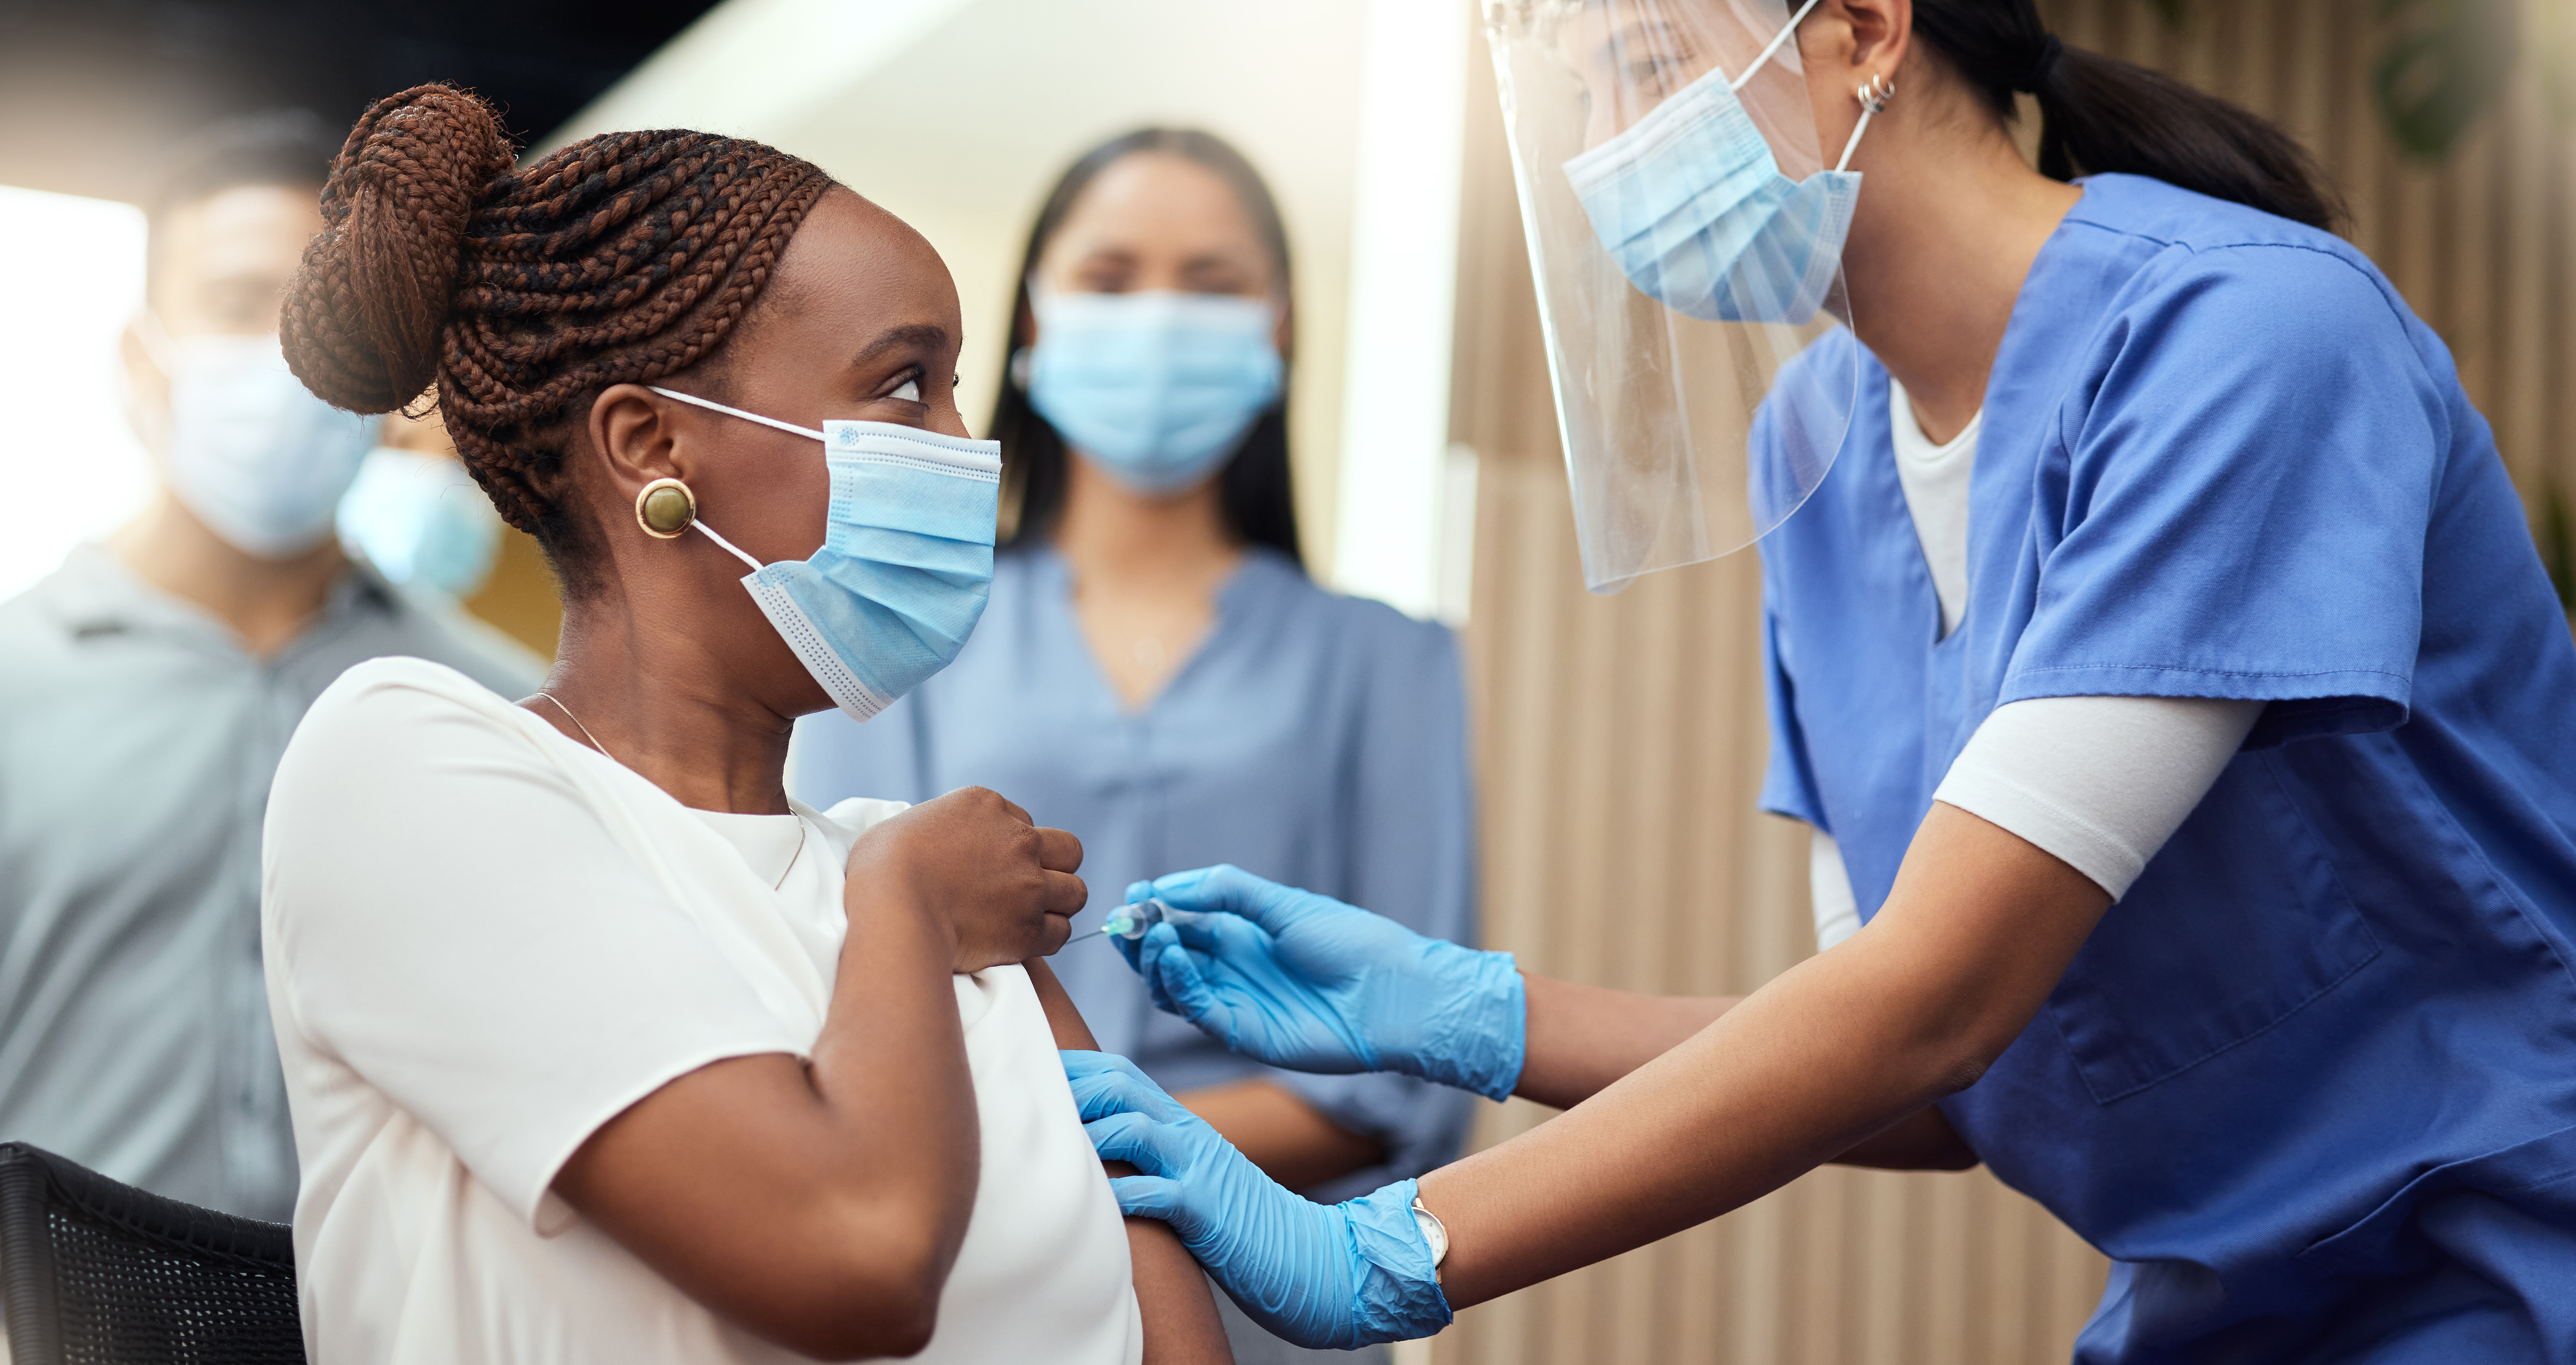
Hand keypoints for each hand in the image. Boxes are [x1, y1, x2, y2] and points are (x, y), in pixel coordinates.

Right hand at [846, 787, 1083, 970]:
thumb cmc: (882, 867)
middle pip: (1068, 851)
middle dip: (1055, 868)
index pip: (1024, 822)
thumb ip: (942, 830)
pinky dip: (1047, 938)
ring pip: (1075, 892)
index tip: (991, 867)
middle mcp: (1019, 840)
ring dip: (1057, 905)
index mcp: (988, 807)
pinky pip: (1061, 933)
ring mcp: (1030, 884)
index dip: (1010, 847)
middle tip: (1029, 888)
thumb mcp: (910, 824)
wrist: (892, 905)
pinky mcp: (1029, 928)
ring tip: (1031, 917)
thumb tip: (943, 847)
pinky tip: (1025, 941)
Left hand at [1063, 1052, 1449, 1348]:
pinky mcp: (1208, 1212)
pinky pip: (1161, 1193)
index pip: (1120, 1073)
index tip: (1025, 1066)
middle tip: (1023, 1091)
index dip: (1072, 1066)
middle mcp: (1188, 1135)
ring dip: (1090, 1132)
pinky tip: (1102, 1203)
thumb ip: (1149, 1150)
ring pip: (1136, 1129)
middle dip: (1072, 1085)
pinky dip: (1126, 1194)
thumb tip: (1089, 1142)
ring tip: (1051, 1145)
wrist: (1308, 1256)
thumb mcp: (1190, 1171)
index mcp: (1180, 1123)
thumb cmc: (1236, 1221)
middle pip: (1123, 1085)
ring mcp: (1199, 1169)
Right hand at [1117, 866, 1525, 1100]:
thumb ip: (1226, 890)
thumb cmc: (1351, 942)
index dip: (1154, 908)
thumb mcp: (1284, 904)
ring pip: (1172, 986)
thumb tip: (1167, 887)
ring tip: (1154, 933)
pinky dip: (1176, 983)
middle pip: (1169, 955)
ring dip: (1154, 960)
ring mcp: (1235, 1000)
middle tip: (1126, 920)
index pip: (1183, 919)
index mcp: (1244, 932)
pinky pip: (1196, 1008)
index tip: (1134, 894)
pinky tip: (1171, 956)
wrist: (1392, 995)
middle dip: (1142, 937)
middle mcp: (1233, 967)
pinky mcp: (1241, 1032)